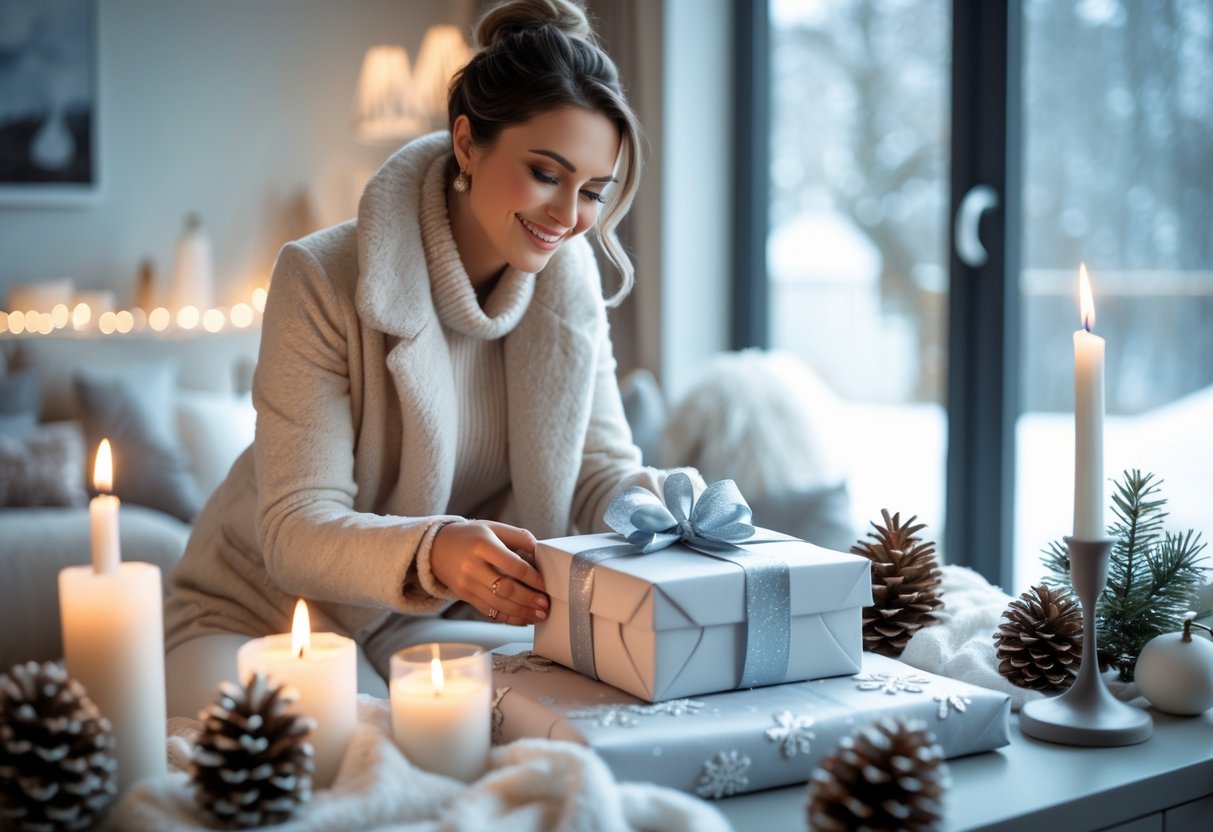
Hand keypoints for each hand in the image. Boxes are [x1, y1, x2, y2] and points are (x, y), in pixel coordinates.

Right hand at [430, 520, 548, 625]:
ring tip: (539, 615)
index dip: (532, 577)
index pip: (513, 565)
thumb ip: (518, 536)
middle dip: (528, 599)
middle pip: (505, 588)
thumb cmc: (471, 536)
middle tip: (545, 604)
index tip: (546, 585)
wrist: (437, 547)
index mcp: (483, 545)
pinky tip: (523, 619)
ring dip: (521, 612)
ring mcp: (466, 583)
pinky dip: (508, 618)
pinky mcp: (464, 596)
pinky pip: (488, 611)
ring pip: (497, 604)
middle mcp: (472, 566)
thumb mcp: (493, 527)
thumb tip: (540, 551)